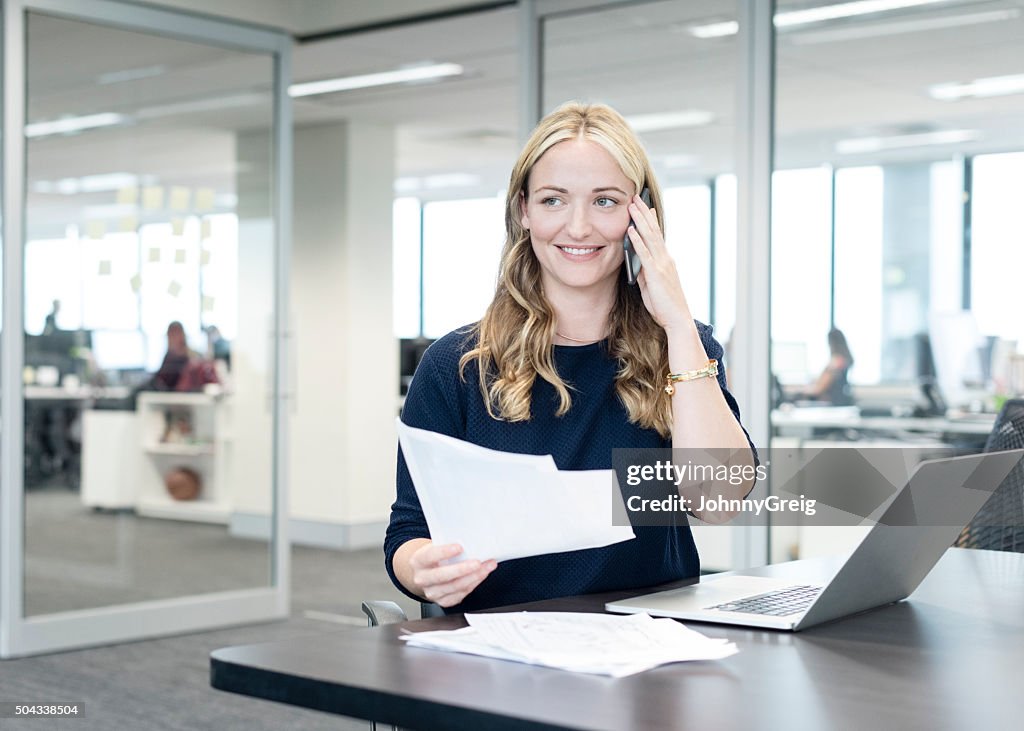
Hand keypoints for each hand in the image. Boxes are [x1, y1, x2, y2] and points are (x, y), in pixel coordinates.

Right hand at [407, 541, 496, 606]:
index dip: (444, 552)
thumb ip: (447, 544)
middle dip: (463, 569)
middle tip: (478, 562)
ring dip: (474, 577)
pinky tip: (481, 576)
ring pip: (454, 587)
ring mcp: (431, 592)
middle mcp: (422, 579)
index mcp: (418, 561)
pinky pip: (460, 595)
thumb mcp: (435, 546)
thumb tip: (470, 540)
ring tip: (487, 567)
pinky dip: (473, 584)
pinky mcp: (442, 601)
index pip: (430, 556)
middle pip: (442, 576)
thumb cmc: (433, 557)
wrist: (424, 573)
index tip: (459, 547)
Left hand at [626, 194, 691, 331]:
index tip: (644, 206)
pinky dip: (637, 241)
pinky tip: (630, 230)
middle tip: (635, 197)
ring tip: (632, 205)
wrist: (677, 319)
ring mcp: (662, 264)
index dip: (650, 220)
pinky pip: (645, 254)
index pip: (657, 235)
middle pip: (653, 230)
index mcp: (665, 260)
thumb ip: (643, 273)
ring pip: (650, 237)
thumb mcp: (650, 286)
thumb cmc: (664, 305)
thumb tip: (632, 263)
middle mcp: (665, 258)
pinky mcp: (656, 274)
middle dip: (643, 213)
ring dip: (640, 220)